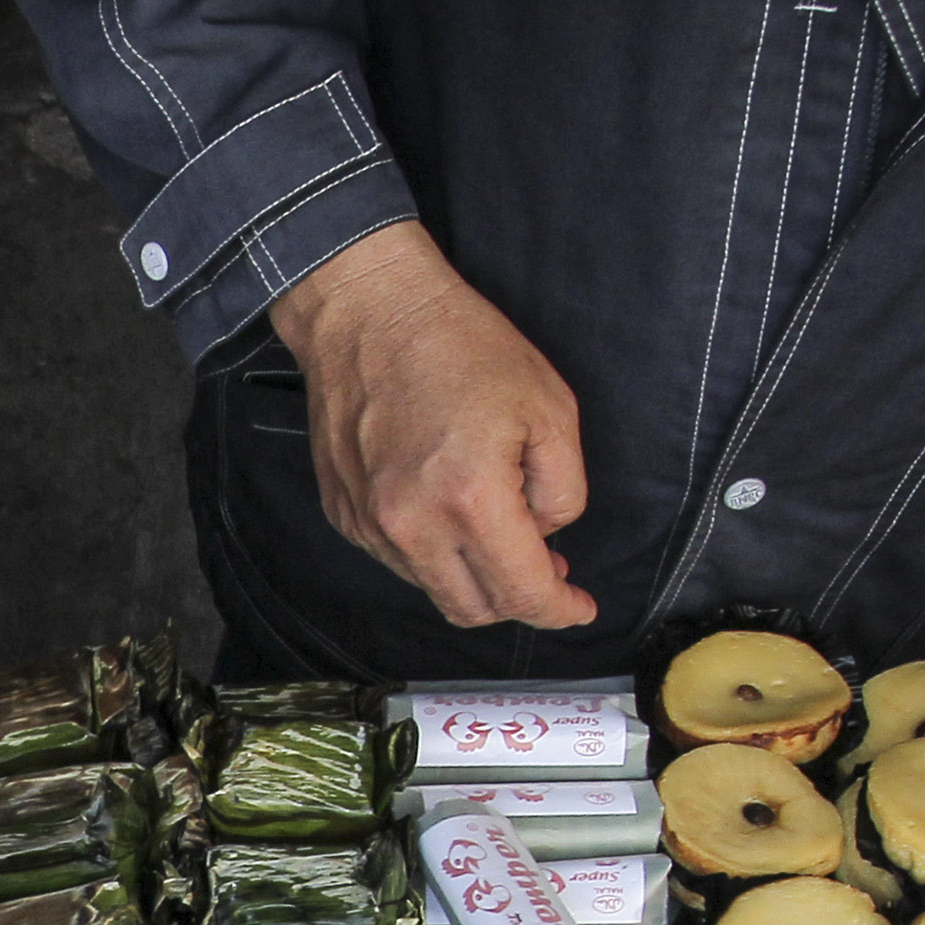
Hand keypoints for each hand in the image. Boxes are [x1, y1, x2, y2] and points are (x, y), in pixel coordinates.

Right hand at [271, 221, 598, 631]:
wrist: (369, 315)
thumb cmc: (462, 347)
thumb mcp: (550, 408)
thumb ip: (562, 490)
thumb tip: (547, 536)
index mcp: (471, 500)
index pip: (522, 592)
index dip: (559, 609)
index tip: (578, 607)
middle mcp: (412, 527)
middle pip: (473, 609)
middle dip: (517, 600)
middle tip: (546, 567)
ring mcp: (370, 525)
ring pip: (434, 588)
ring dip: (472, 574)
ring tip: (494, 525)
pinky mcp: (345, 515)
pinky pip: (398, 559)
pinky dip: (432, 550)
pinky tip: (446, 505)